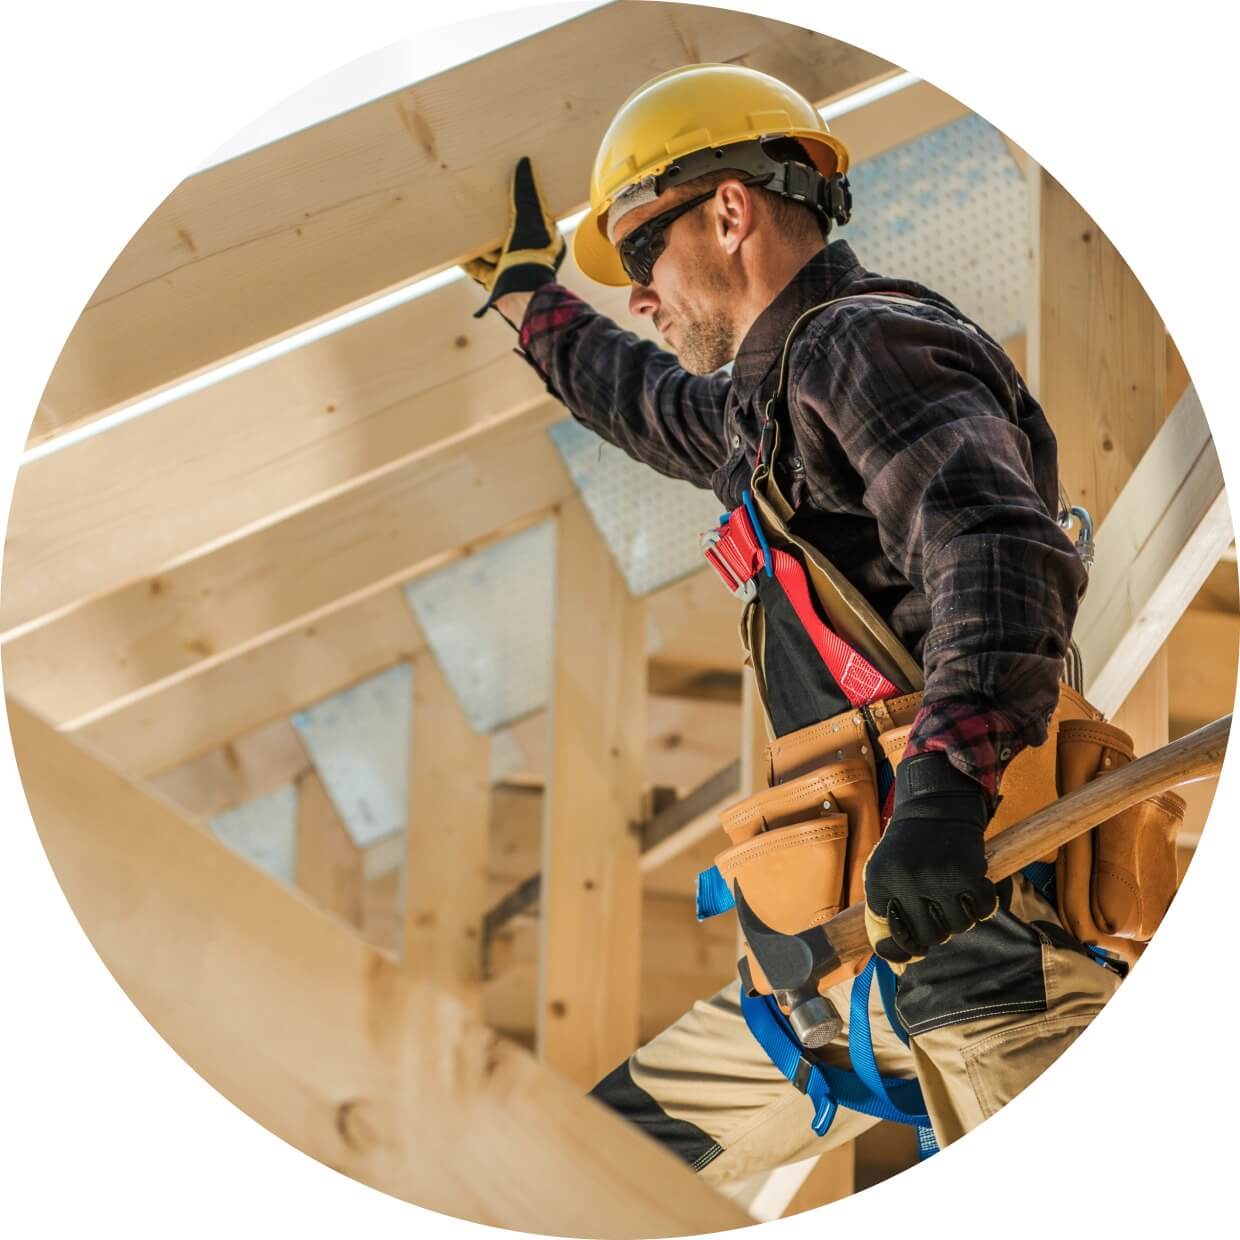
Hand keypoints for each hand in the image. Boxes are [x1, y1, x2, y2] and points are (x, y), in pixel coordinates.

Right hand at [462, 156, 565, 319]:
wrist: (521, 297)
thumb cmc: (531, 257)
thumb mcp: (530, 219)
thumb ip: (526, 193)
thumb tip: (524, 162)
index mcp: (545, 240)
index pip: (532, 216)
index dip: (519, 203)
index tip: (506, 189)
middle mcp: (530, 255)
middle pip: (508, 233)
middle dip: (493, 223)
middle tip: (480, 205)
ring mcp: (513, 269)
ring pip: (492, 251)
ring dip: (480, 242)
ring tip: (464, 224)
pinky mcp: (497, 283)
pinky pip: (479, 269)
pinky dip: (468, 260)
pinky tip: (456, 250)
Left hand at [862, 751, 997, 970]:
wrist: (934, 806)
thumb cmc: (908, 847)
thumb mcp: (884, 872)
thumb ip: (887, 911)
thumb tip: (898, 960)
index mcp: (880, 883)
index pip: (892, 937)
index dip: (903, 948)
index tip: (912, 947)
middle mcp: (906, 882)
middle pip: (929, 937)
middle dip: (936, 932)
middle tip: (938, 914)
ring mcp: (938, 878)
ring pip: (958, 928)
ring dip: (960, 919)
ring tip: (954, 898)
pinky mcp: (967, 873)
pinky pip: (982, 911)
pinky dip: (983, 906)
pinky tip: (973, 891)